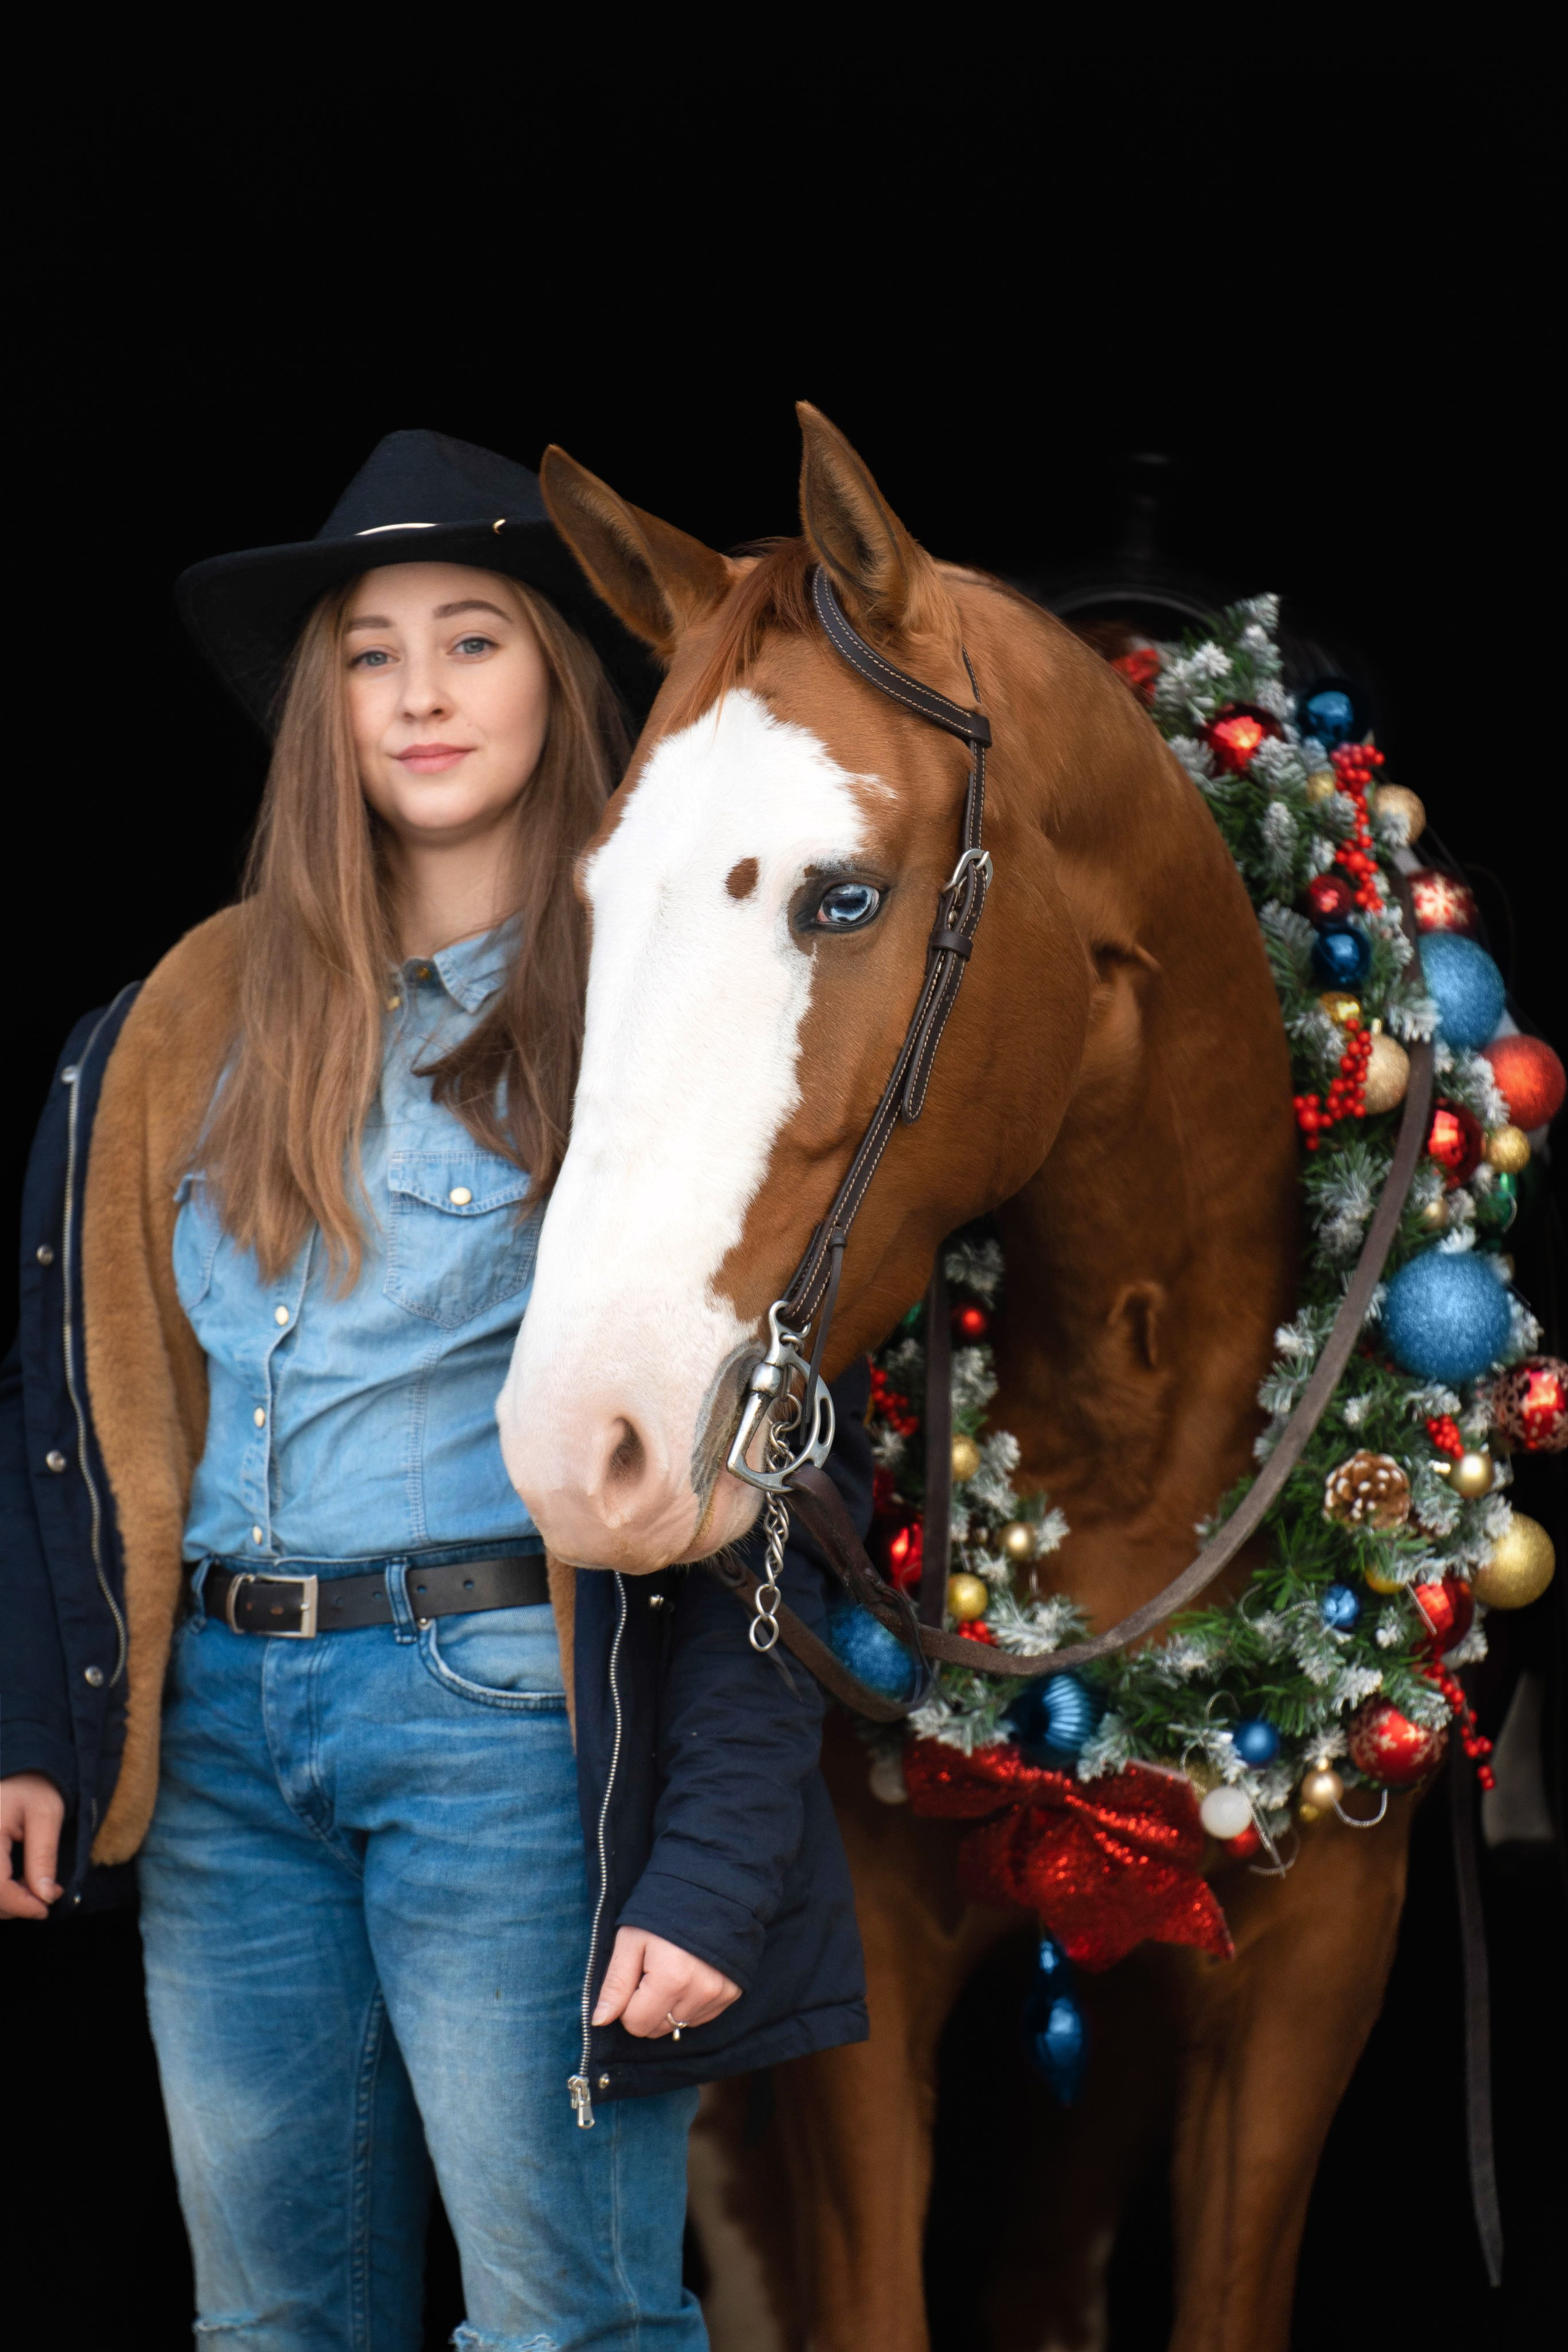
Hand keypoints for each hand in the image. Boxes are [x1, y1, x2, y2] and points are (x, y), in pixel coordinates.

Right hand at [1, 1773, 65, 1920]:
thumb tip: (45, 1897)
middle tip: (43, 1897)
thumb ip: (43, 1857)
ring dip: (4, 1899)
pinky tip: (16, 1883)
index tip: (44, 1909)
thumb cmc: (33, 1785)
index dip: (20, 1905)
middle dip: (13, 1904)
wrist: (17, 1766)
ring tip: (32, 1887)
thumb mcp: (46, 1815)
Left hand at [592, 1926, 739, 2039]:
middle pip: (658, 2029)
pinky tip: (689, 1975)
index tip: (634, 1976)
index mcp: (671, 1979)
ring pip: (678, 2026)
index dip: (627, 2004)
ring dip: (669, 2007)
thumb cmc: (662, 1912)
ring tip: (673, 1970)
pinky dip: (689, 2004)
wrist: (709, 1889)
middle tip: (651, 1972)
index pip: (636, 2024)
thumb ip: (615, 1984)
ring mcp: (719, 1994)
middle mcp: (700, 1992)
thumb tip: (599, 2021)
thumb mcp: (630, 1940)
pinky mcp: (732, 1994)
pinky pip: (699, 2018)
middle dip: (647, 2008)